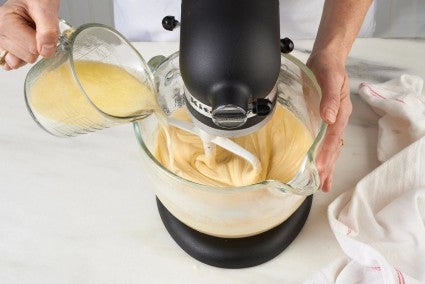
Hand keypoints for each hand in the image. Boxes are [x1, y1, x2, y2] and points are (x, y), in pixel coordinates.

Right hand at [0, 0, 58, 69]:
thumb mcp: (46, 8)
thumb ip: (48, 30)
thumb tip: (45, 51)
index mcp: (6, 21)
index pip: (32, 48)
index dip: (45, 42)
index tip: (43, 28)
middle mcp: (0, 32)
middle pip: (28, 57)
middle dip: (39, 46)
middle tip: (39, 30)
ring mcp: (1, 41)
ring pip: (22, 62)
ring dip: (33, 51)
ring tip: (32, 35)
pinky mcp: (5, 47)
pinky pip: (14, 63)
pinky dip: (24, 58)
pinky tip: (27, 46)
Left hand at [306, 49, 352, 191]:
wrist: (327, 59)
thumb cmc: (329, 68)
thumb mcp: (331, 78)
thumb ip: (331, 98)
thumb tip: (329, 117)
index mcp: (340, 113)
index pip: (332, 139)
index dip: (326, 155)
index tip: (320, 169)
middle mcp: (337, 120)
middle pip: (334, 148)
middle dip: (328, 167)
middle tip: (321, 185)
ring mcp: (331, 121)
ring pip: (331, 148)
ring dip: (328, 165)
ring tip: (323, 183)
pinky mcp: (323, 119)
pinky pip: (324, 140)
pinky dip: (323, 154)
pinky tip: (318, 162)